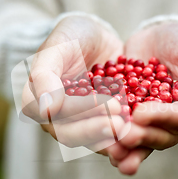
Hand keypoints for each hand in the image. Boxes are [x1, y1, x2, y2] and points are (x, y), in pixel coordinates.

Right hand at [21, 16, 130, 162]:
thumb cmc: (72, 37)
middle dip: (97, 130)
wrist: (96, 38)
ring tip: (130, 132)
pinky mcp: (100, 126)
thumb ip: (45, 75)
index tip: (108, 104)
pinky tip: (141, 133)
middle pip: (73, 135)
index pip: (57, 115)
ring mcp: (79, 125)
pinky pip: (110, 137)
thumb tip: (47, 110)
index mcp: (37, 103)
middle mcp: (56, 120)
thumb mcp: (57, 47)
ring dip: (110, 140)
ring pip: (91, 141)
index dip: (82, 111)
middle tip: (120, 124)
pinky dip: (123, 137)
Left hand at [121, 21, 177, 153]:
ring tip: (112, 150)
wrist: (158, 35)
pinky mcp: (129, 117)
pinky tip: (97, 143)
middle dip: (141, 136)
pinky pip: (122, 129)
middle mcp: (173, 123)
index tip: (142, 114)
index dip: (161, 118)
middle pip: (160, 136)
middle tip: (123, 135)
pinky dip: (111, 138)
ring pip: (140, 139)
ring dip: (127, 147)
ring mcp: (149, 123)